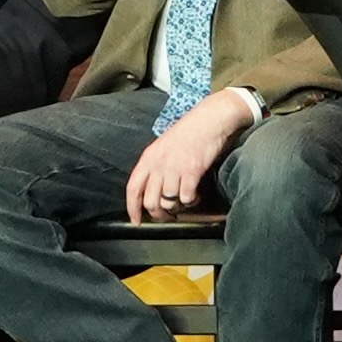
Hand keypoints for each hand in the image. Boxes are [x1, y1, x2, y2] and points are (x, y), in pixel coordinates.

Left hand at [122, 89, 260, 218]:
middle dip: (159, 214)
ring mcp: (174, 168)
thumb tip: (153, 191)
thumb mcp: (162, 147)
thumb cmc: (188, 133)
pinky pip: (186, 198)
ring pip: (169, 202)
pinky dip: (191, 201)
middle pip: (150, 201)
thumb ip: (155, 166)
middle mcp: (158, 164)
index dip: (132, 208)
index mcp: (148, 158)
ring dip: (177, 207)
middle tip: (168, 216)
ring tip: (184, 201)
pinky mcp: (192, 171)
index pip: (133, 188)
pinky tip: (195, 195)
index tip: (136, 221)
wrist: (209, 120)